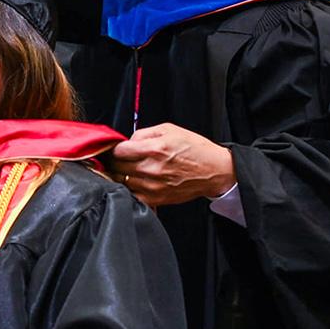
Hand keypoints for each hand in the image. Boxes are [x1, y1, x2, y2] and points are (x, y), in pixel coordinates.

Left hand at [109, 123, 236, 206]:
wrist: (215, 171)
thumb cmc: (195, 149)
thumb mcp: (170, 129)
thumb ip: (143, 133)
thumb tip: (127, 141)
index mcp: (155, 148)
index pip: (118, 151)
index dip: (114, 148)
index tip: (116, 149)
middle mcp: (151, 168)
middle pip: (116, 167)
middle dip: (114, 162)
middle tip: (119, 159)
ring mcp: (152, 186)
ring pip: (121, 182)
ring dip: (120, 176)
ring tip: (128, 170)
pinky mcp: (155, 199)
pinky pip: (131, 195)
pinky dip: (129, 189)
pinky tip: (134, 183)